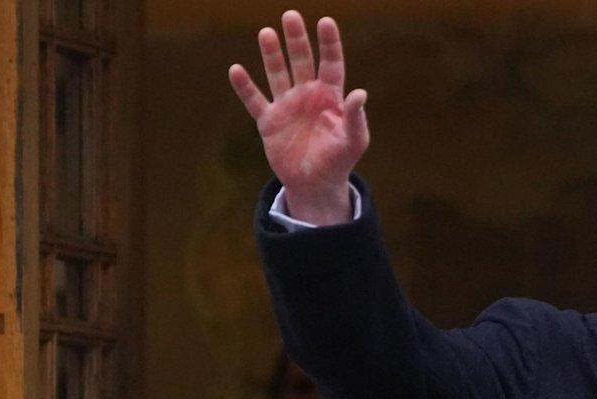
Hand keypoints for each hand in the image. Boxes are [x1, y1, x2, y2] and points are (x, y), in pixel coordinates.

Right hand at [229, 12, 368, 224]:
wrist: (315, 184)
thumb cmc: (339, 161)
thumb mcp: (354, 141)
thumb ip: (356, 117)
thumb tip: (360, 93)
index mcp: (331, 96)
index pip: (331, 63)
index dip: (329, 43)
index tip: (325, 21)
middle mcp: (307, 95)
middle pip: (302, 61)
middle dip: (296, 40)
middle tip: (290, 16)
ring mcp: (287, 106)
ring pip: (277, 74)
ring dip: (272, 55)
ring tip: (266, 33)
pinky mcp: (269, 122)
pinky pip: (255, 101)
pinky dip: (245, 87)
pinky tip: (236, 70)